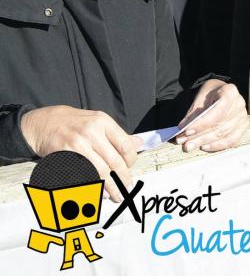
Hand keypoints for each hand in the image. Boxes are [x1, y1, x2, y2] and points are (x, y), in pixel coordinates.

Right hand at [20, 106, 140, 200]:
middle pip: (113, 161)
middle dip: (123, 178)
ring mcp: (76, 145)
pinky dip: (93, 186)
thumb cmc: (74, 123)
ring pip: (100, 171)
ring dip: (110, 186)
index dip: (131, 160)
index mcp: (103, 122)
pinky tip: (98, 192)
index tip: (131, 168)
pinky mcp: (64, 157)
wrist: (44, 122)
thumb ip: (118, 135)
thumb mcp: (98, 121)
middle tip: (127, 188)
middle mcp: (91, 133)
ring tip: (116, 194)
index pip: (125, 145)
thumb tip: (140, 143)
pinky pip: (83, 175)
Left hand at [175, 79, 247, 152]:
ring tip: (189, 145)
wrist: (222, 93)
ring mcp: (242, 117)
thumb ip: (193, 113)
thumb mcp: (200, 97)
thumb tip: (183, 129)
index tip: (187, 131)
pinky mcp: (243, 127)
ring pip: (223, 134)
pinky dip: (217, 146)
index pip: (217, 111)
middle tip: (184, 142)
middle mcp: (239, 104)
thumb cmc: (211, 95)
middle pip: (219, 125)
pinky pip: (231, 140)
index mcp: (230, 92)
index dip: (202, 123)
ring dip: (204, 141)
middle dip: (200, 135)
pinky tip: (204, 147)